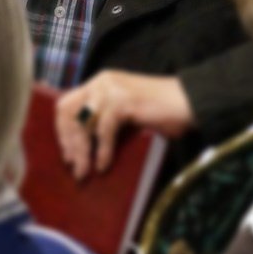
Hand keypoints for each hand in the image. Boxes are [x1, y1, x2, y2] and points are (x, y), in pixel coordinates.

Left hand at [54, 71, 193, 179]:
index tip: (66, 154)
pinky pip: (104, 129)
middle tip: (74, 166)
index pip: (66, 103)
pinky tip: (104, 165)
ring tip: (85, 172)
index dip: (62, 130)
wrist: (190, 101)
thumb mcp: (125, 113)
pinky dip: (103, 150)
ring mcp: (112, 88)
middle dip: (68, 141)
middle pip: (68, 110)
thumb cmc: (161, 113)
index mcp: (99, 83)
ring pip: (83, 121)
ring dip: (82, 150)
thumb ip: (104, 120)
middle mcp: (101, 81)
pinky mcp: (124, 100)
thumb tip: (82, 150)